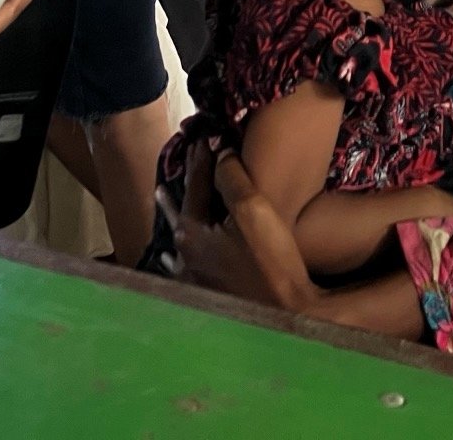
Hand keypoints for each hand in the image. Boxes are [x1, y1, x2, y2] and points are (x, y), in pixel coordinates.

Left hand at [164, 146, 315, 311]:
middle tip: (186, 158)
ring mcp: (193, 280)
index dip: (201, 160)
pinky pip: (180, 268)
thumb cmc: (272, 261)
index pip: (195, 186)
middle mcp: (185, 257)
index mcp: (192, 234)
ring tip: (162, 198)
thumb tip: (218, 154)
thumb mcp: (253, 209)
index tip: (205, 137)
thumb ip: (231, 177)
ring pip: (178, 238)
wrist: (290, 315)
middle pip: (182, 210)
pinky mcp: (206, 297)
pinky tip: (171, 259)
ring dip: (174, 214)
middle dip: (186, 182)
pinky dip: (176, 254)